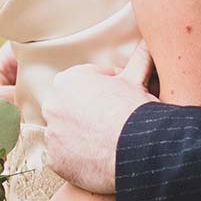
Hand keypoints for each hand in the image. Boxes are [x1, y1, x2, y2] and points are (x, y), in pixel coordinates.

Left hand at [42, 44, 156, 194]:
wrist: (138, 150)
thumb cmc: (136, 111)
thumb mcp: (137, 79)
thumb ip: (138, 58)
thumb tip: (149, 39)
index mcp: (68, 80)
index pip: (85, 85)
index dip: (105, 93)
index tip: (118, 103)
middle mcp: (53, 104)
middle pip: (72, 109)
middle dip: (88, 115)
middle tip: (111, 125)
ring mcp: (51, 133)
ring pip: (65, 134)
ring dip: (80, 138)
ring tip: (104, 145)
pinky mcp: (53, 159)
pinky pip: (63, 158)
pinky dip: (76, 160)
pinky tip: (95, 160)